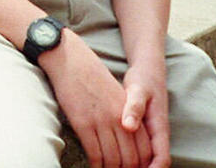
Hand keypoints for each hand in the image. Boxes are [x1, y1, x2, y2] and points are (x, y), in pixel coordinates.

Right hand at [40, 30, 153, 167]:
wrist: (70, 59)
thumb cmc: (91, 75)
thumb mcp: (114, 93)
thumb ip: (123, 114)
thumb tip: (127, 137)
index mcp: (129, 110)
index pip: (144, 148)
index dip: (142, 165)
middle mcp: (119, 118)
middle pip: (131, 158)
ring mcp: (101, 121)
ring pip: (113, 160)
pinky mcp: (83, 123)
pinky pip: (95, 154)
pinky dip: (96, 166)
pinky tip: (94, 167)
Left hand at [121, 61, 170, 167]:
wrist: (147, 70)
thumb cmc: (143, 79)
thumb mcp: (138, 90)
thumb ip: (134, 107)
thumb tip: (128, 127)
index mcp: (160, 128)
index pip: (162, 159)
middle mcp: (157, 136)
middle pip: (153, 164)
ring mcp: (150, 135)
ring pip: (145, 160)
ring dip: (133, 167)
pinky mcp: (141, 132)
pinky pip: (138, 152)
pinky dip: (128, 159)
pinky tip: (113, 159)